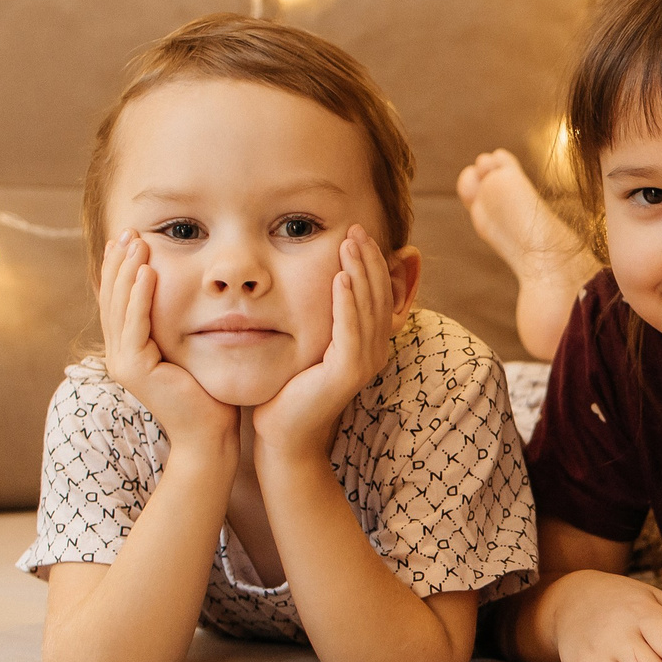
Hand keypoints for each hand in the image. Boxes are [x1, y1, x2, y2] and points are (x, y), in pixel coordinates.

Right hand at [100, 231, 237, 457]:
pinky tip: (148, 272)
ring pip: (119, 307)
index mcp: (130, 349)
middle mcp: (120, 354)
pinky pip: (134, 326)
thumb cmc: (209, 394)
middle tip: (128, 231)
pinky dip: (139, 297)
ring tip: (136, 242)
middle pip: (112, 298)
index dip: (122, 269)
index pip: (120, 300)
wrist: (211, 434)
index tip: (132, 238)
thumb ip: (182, 324)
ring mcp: (123, 363)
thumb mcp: (193, 348)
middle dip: (119, 263)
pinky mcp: (134, 370)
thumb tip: (195, 293)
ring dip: (127, 272)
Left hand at [251, 227, 398, 466]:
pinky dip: (346, 303)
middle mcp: (374, 351)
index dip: (370, 262)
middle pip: (378, 295)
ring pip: (367, 308)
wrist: (283, 433)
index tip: (356, 232)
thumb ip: (319, 315)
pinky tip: (340, 278)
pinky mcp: (348, 373)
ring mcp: (365, 363)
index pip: (377, 293)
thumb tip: (315, 281)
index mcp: (368, 343)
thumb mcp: (308, 342)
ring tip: (349, 244)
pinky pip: (351, 330)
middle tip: (357, 228)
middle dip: (368, 259)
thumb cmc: (289, 388)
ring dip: (360, 273)